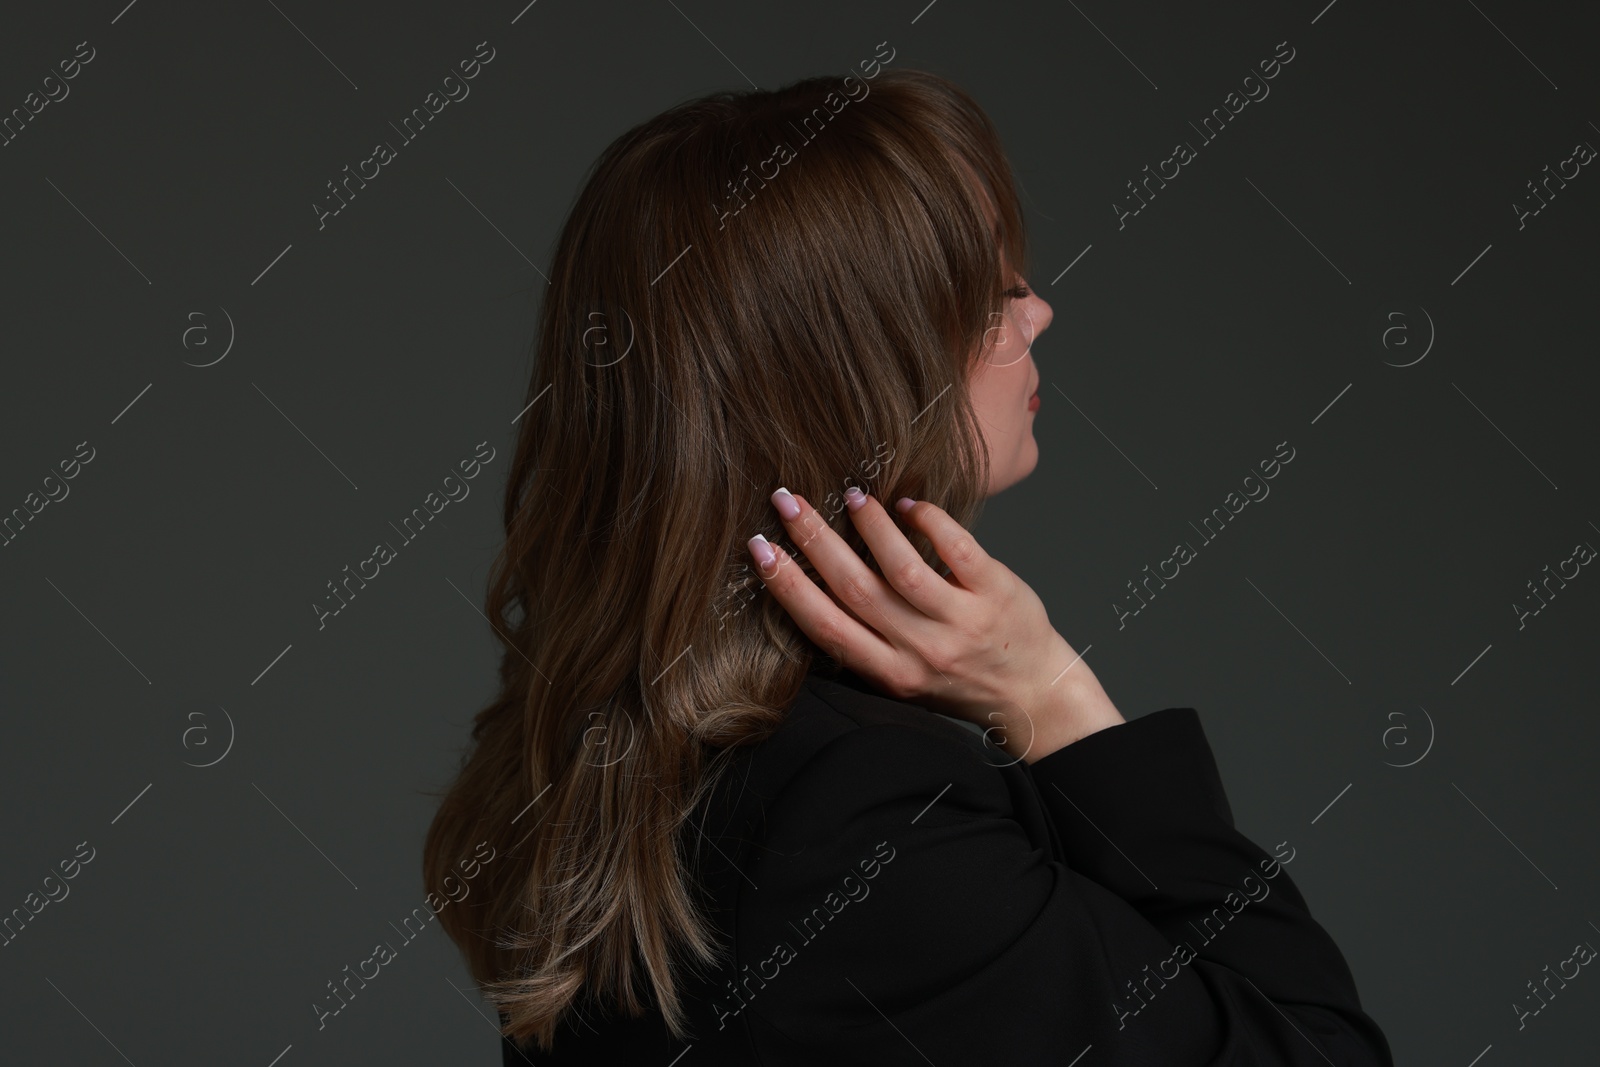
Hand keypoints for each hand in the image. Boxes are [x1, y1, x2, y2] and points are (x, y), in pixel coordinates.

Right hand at [747, 488, 1123, 761]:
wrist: (1035, 694)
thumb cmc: (962, 681)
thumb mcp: (904, 677)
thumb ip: (867, 643)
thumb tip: (813, 588)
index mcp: (890, 674)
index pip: (826, 626)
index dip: (788, 586)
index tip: (760, 549)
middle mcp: (922, 652)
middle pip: (855, 590)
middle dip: (814, 542)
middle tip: (786, 502)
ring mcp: (961, 624)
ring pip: (903, 569)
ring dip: (871, 528)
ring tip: (851, 497)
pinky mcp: (996, 595)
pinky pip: (957, 550)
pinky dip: (929, 522)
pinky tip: (910, 505)